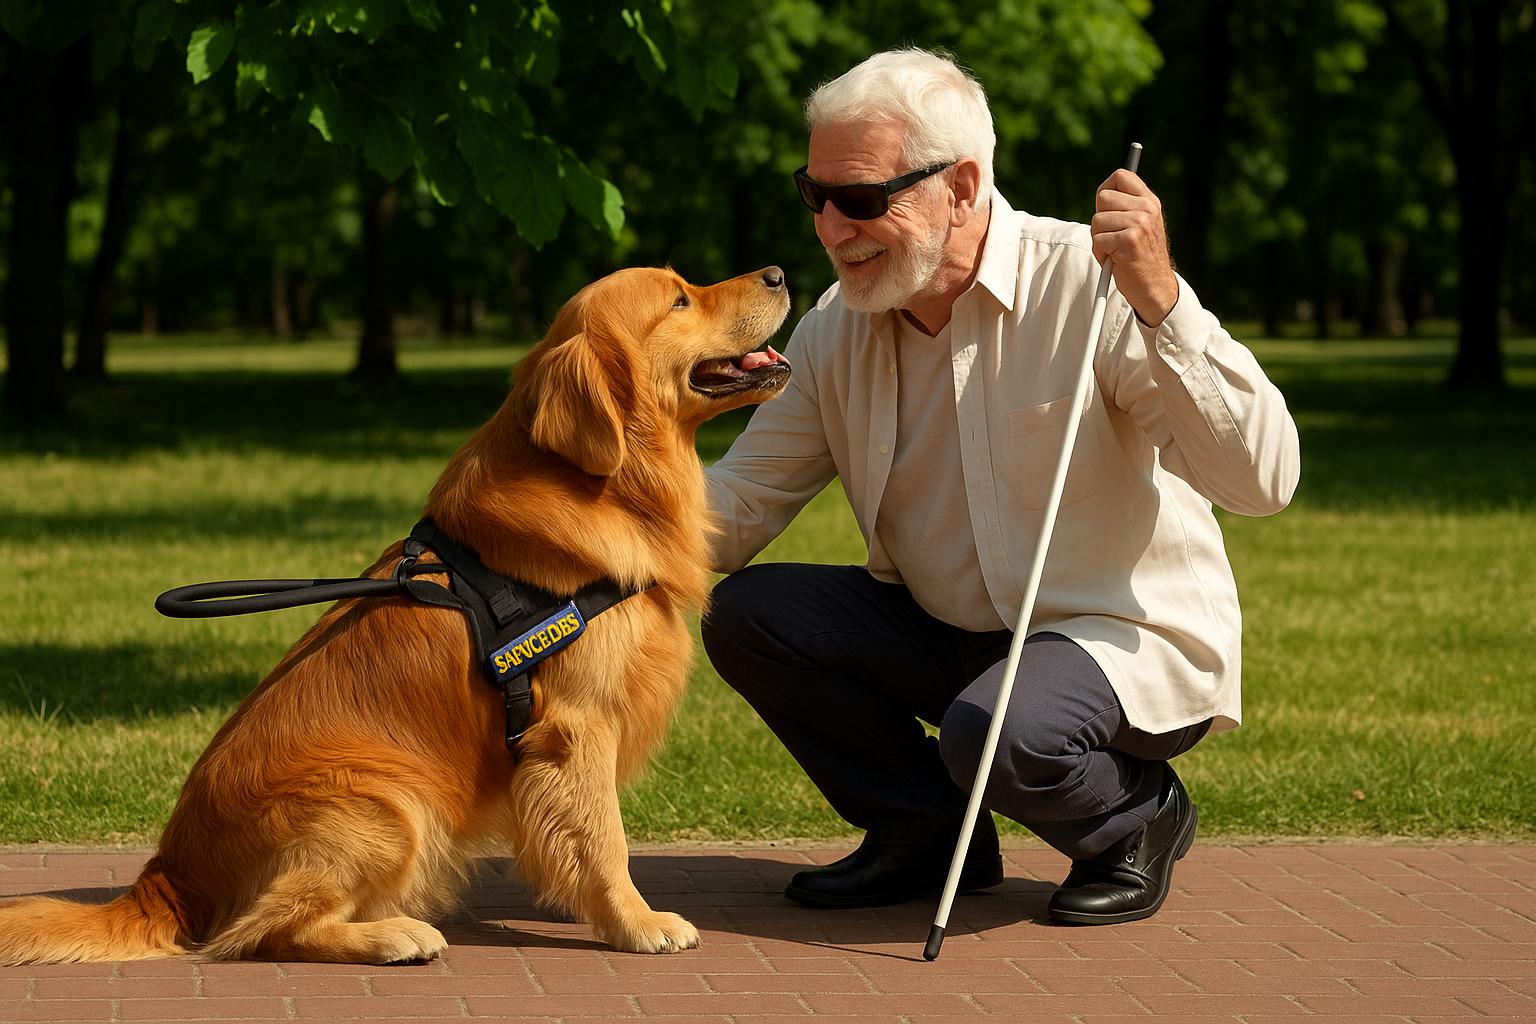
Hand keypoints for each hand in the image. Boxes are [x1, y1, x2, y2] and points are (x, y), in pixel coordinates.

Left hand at [1091, 169, 1178, 327]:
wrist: (1155, 287)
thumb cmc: (1140, 257)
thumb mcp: (1141, 225)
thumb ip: (1126, 207)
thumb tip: (1103, 192)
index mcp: (1150, 201)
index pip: (1120, 176)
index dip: (1106, 188)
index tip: (1105, 205)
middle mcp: (1147, 209)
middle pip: (1102, 198)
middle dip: (1100, 218)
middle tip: (1112, 235)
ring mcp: (1140, 223)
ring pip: (1097, 220)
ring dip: (1099, 239)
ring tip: (1115, 250)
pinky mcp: (1129, 240)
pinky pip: (1098, 240)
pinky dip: (1101, 253)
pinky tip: (1115, 260)